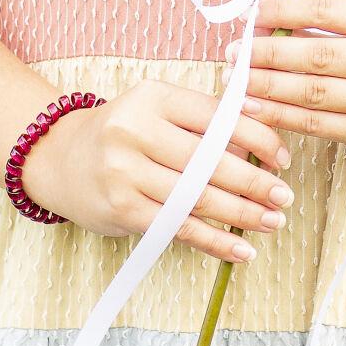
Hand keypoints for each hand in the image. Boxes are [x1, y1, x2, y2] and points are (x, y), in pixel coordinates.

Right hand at [21, 77, 296, 265]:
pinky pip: (178, 227)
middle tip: (284, 195)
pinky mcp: (122, 209)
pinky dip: (214, 241)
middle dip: (254, 181)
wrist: (61, 158)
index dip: (256, 137)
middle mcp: (136, 130)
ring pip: (197, 197)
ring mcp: (125, 171)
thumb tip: (265, 130)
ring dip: (242, 214)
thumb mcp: (156, 108)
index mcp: (153, 96)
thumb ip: (202, 117)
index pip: (216, 116)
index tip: (281, 156)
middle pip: (209, 160)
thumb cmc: (123, 131)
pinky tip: (240, 249)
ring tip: (272, 221)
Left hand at [221, 0, 345, 168]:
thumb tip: (268, 23)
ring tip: (237, 81)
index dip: (285, 11)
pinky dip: (281, 116)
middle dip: (268, 54)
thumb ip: (331, 24)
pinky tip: (256, 108)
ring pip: (313, 93)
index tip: (252, 16)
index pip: (328, 11)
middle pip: (317, 55)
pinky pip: (317, 124)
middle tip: (235, 53)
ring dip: (268, 87)